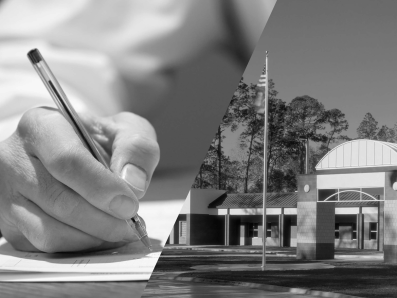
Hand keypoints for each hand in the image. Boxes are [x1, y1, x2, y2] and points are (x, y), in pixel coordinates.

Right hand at [0, 108, 159, 252]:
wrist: (79, 152)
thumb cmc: (101, 140)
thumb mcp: (126, 129)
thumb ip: (136, 148)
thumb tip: (132, 183)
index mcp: (43, 126)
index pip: (67, 160)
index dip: (101, 187)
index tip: (129, 204)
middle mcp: (16, 158)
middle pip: (58, 200)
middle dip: (102, 219)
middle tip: (129, 224)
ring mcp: (8, 193)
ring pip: (49, 230)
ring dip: (93, 236)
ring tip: (119, 230)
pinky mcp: (11, 222)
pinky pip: (45, 245)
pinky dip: (80, 246)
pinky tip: (101, 235)